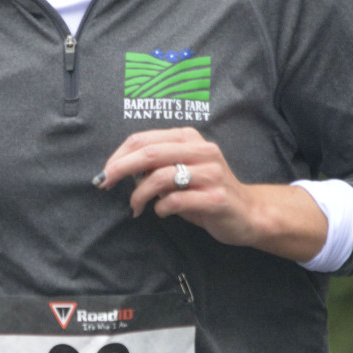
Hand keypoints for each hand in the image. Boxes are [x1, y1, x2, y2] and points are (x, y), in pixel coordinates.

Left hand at [93, 127, 327, 261]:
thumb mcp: (181, 171)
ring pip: (160, 177)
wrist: (248, 213)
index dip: (119, 155)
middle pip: (149, 153)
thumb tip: (121, 169)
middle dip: (120, 169)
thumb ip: (156, 165)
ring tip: (136, 207)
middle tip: (104, 184)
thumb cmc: (205, 191)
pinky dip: (161, 208)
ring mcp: (211, 174)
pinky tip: (161, 212)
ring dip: (139, 194)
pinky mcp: (216, 198)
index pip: (144, 139)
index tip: (104, 172)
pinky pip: (176, 200)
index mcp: (189, 138)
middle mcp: (202, 150)